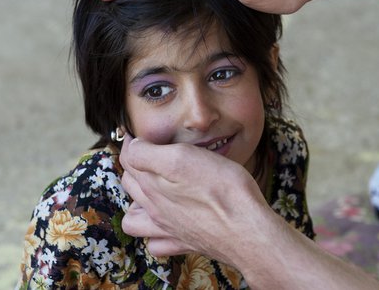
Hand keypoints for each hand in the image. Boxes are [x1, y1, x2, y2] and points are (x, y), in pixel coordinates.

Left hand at [119, 135, 267, 262]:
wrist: (249, 231)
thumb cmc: (222, 191)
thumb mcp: (182, 157)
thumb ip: (148, 153)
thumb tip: (131, 146)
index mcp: (152, 186)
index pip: (129, 158)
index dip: (133, 141)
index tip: (141, 133)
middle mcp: (155, 209)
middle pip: (130, 184)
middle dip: (135, 166)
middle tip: (152, 153)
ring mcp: (168, 229)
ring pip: (134, 219)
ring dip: (136, 204)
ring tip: (151, 191)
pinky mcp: (185, 244)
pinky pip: (157, 244)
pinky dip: (155, 234)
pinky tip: (167, 222)